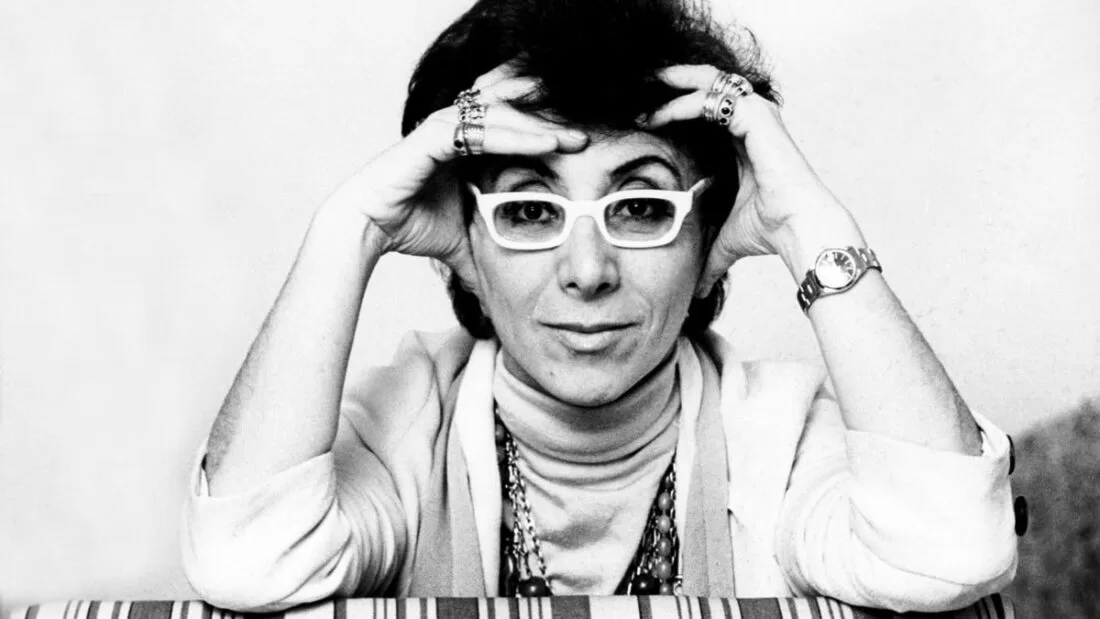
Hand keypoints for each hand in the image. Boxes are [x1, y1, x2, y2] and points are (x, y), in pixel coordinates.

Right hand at [321, 63, 588, 290]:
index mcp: (466, 145)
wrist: (367, 229)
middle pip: (514, 115)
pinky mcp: (433, 136)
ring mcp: (445, 128)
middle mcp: (457, 129)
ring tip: (575, 139)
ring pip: (503, 117)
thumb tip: (508, 289)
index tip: (583, 152)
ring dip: (541, 126)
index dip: (547, 135)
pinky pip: (483, 131)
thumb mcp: (466, 241)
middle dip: (551, 123)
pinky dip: (517, 135)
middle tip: (587, 137)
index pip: (515, 130)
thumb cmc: (410, 227)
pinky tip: (546, 143)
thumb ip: (489, 251)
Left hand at [642, 65, 861, 295]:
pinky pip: (712, 100)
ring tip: (645, 88)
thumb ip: (710, 256)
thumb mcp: (727, 240)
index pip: (708, 110)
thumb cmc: (770, 231)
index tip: (643, 117)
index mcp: (743, 142)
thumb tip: (697, 292)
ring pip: (710, 83)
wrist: (797, 228)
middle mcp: (751, 123)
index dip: (676, 106)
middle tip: (642, 83)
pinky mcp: (756, 117)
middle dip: (674, 80)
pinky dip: (682, 104)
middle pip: (709, 85)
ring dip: (674, 84)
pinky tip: (659, 117)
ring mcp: (756, 116)